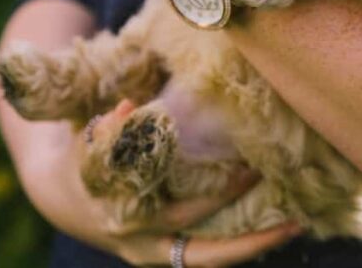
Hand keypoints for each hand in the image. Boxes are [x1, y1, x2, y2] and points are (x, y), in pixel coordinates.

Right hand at [18, 109, 300, 266]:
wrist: (63, 200)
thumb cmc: (83, 165)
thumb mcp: (88, 147)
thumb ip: (108, 130)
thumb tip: (129, 107)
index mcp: (131, 219)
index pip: (185, 214)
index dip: (220, 196)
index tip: (251, 171)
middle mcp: (147, 247)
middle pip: (207, 256)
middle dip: (252, 241)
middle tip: (294, 218)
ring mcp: (158, 256)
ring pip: (212, 263)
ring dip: (255, 248)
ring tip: (298, 225)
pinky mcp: (168, 255)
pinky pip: (209, 256)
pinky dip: (241, 245)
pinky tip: (277, 225)